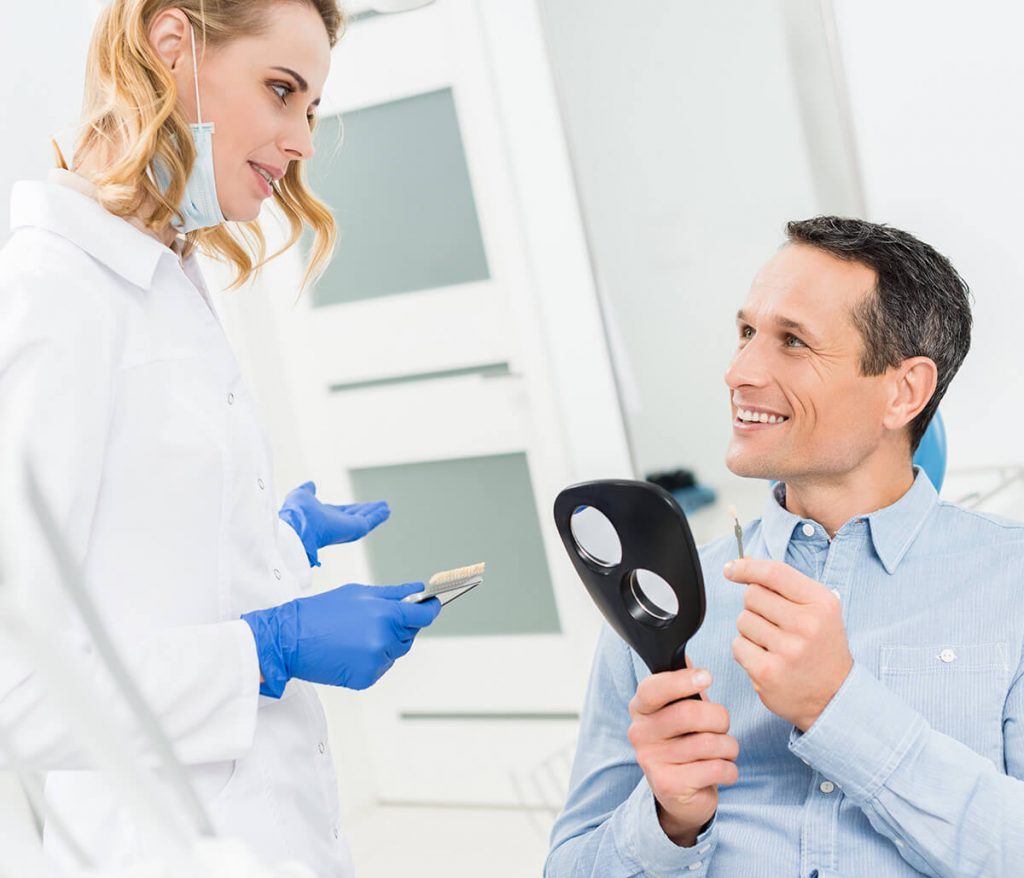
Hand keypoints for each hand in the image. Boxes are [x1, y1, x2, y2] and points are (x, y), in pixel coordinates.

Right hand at [241, 583, 440, 695]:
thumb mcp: (358, 593)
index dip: (431, 609)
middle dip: (400, 626)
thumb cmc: (321, 612)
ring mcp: (376, 661)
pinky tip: (351, 650)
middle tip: (376, 619)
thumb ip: (393, 593)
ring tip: (357, 634)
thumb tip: (419, 588)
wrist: (289, 640)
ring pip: (396, 652)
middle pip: (410, 634)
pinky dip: (372, 659)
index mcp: (385, 614)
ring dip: (386, 643)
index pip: (423, 614)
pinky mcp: (367, 678)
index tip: (433, 605)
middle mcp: (384, 639)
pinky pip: (381, 667)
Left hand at [279, 481, 389, 566]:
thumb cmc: (297, 513)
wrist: (298, 526)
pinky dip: (378, 516)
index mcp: (325, 517)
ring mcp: (347, 527)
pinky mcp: (356, 528)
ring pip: (365, 519)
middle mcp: (337, 524)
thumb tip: (311, 484)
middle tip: (380, 506)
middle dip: (368, 511)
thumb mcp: (302, 495)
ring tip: (387, 508)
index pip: (343, 512)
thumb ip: (307, 490)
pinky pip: (370, 521)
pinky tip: (386, 510)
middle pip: (357, 516)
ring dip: (376, 514)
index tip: (362, 505)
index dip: (354, 508)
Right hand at [627, 666, 738, 846]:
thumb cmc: (683, 742)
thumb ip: (681, 685)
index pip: (654, 688)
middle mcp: (640, 733)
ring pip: (710, 743)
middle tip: (722, 725)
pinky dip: (730, 769)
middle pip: (690, 714)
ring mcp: (651, 761)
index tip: (707, 677)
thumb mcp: (678, 709)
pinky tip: (722, 771)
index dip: (682, 680)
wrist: (679, 794)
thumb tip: (684, 657)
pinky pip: (716, 769)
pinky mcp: (669, 785)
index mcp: (640, 708)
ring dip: (729, 747)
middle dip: (719, 718)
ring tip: (723, 750)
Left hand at [725, 558, 851, 730]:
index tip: (732, 569)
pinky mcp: (768, 672)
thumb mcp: (819, 610)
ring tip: (774, 644)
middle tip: (774, 623)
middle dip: (755, 606)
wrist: (834, 697)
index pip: (774, 572)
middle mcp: (807, 625)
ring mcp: (787, 650)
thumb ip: (785, 585)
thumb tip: (745, 562)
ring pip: (742, 620)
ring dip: (751, 630)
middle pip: (752, 595)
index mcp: (821, 603)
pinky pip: (737, 645)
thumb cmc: (822, 648)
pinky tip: (767, 659)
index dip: (747, 567)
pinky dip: (746, 651)